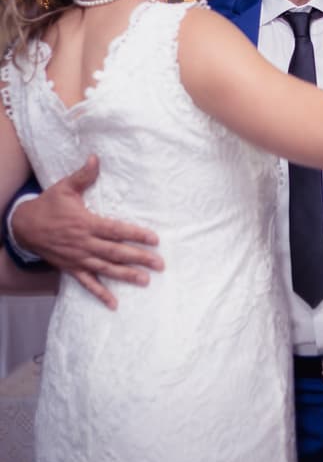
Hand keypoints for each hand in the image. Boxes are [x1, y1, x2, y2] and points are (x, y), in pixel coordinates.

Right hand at [12, 156, 163, 309]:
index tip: (154, 239)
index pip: (116, 230)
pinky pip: (87, 284)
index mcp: (86, 223)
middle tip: (159, 264)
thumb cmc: (48, 205)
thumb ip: (83, 175)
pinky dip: (100, 294)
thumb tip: (96, 158)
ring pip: (106, 269)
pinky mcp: (71, 269)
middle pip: (115, 252)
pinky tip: (114, 304)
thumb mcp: (64, 187)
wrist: (24, 227)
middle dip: (138, 258)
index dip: (135, 234)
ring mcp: (78, 259)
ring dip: (126, 275)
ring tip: (145, 281)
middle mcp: (84, 243)